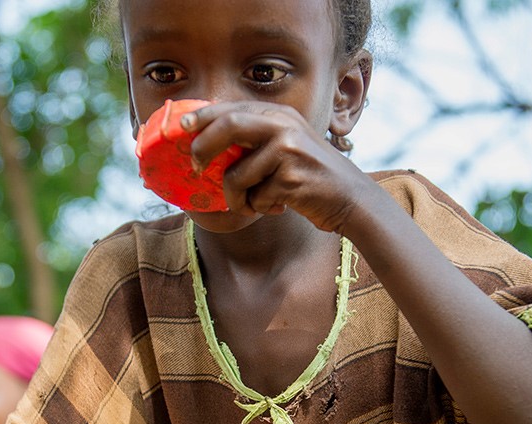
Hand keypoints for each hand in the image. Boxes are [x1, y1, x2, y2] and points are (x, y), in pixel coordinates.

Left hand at [181, 101, 374, 231]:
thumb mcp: (285, 148)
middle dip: (204, 147)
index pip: (232, 108)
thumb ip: (255, 140)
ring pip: (236, 175)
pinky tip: (279, 206)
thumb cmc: (309, 178)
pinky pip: (255, 198)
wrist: (350, 199)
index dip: (203, 115)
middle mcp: (283, 125)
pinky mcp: (291, 177)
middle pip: (229, 125)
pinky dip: (260, 208)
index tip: (181, 125)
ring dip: (237, 198)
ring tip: (253, 204)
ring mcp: (288, 150)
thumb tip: (205, 143)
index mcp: (279, 115)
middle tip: (194, 167)